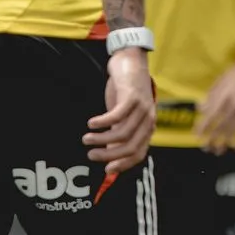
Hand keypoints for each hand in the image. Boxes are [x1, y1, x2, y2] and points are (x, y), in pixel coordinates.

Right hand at [86, 48, 155, 175]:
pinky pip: (117, 115)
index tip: (106, 170)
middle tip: (91, 154)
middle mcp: (148, 120)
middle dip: (109, 155)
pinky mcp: (132, 96)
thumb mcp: (124, 118)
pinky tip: (91, 123)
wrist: (131, 64)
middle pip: (131, 146)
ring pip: (122, 133)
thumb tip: (109, 158)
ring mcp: (142, 108)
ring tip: (86, 138)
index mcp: (147, 128)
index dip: (123, 164)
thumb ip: (119, 136)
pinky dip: (103, 122)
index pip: (139, 154)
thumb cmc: (125, 93)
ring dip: (101, 139)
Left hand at [194, 50, 234, 153]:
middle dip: (214, 139)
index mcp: (226, 96)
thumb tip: (200, 109)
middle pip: (223, 126)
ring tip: (221, 151)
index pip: (211, 116)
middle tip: (207, 149)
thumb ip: (211, 96)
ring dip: (228, 142)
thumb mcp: (222, 80)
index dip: (203, 127)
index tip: (197, 136)